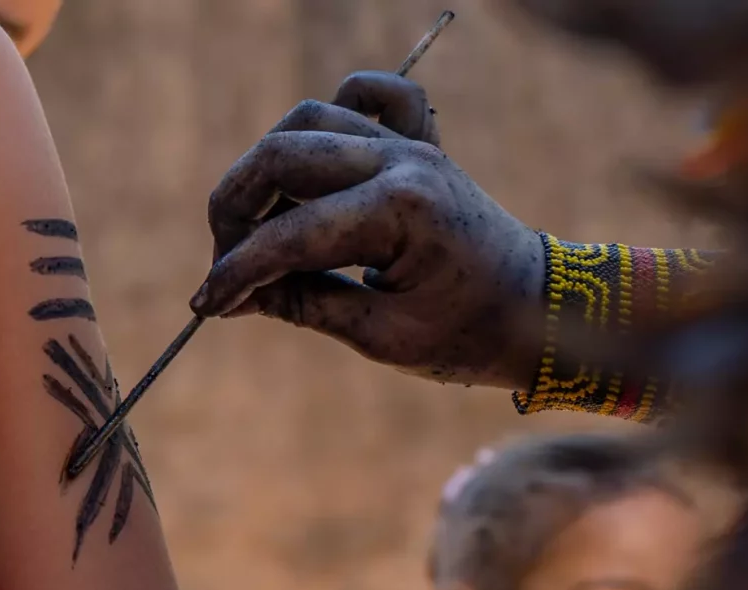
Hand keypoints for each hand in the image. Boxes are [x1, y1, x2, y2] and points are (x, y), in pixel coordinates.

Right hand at [193, 72, 546, 389]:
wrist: (540, 310)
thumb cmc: (468, 334)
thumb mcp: (381, 337)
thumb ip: (303, 306)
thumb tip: (234, 296)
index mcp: (399, 212)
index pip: (289, 235)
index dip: (237, 272)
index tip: (207, 304)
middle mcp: (400, 160)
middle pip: (282, 155)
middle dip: (236, 210)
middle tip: (227, 263)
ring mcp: (410, 143)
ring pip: (308, 119)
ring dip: (268, 168)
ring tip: (261, 226)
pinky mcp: (419, 141)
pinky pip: (371, 93)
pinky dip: (337, 110)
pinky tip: (320, 161)